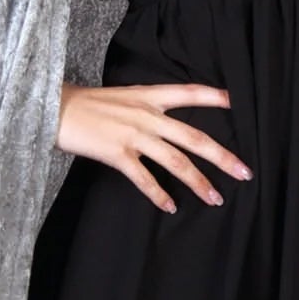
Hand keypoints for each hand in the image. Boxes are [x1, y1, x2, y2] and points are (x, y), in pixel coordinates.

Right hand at [56, 81, 251, 213]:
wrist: (54, 108)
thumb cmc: (87, 104)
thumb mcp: (123, 96)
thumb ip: (146, 106)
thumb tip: (166, 123)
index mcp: (149, 96)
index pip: (189, 92)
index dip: (215, 97)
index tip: (239, 102)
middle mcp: (147, 115)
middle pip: (194, 137)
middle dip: (222, 156)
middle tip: (244, 172)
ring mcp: (133, 134)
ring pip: (176, 161)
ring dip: (198, 182)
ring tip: (215, 198)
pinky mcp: (117, 153)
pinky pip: (144, 178)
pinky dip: (159, 195)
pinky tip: (171, 207)